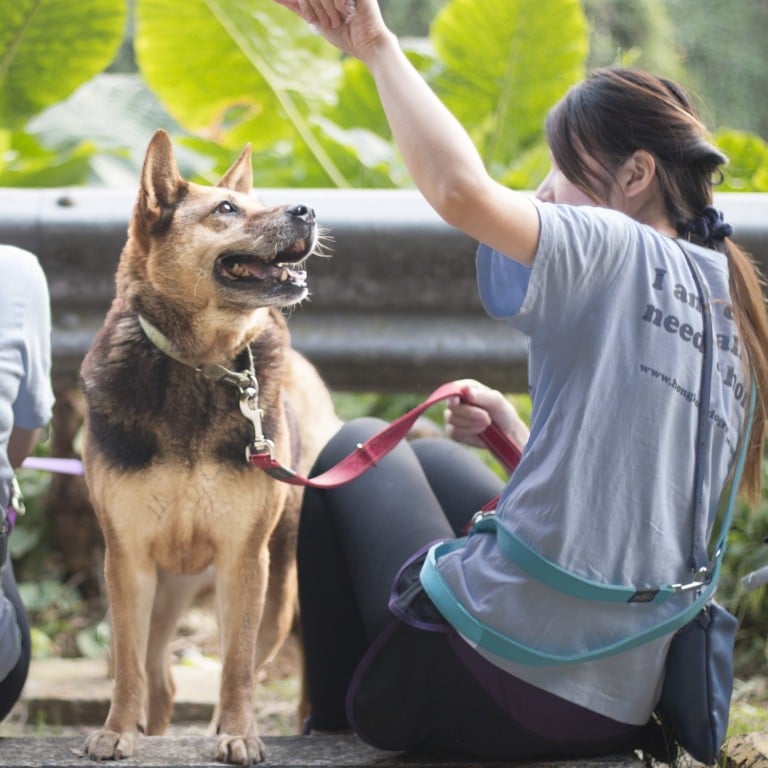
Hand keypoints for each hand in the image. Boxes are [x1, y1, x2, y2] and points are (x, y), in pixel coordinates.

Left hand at [272, 0, 390, 61]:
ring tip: (338, 20)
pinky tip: (347, 13)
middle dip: (316, 7)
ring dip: (327, 8)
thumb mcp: (316, 20)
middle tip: (329, 22)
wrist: (366, 45)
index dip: (306, 5)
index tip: (314, 20)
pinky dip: (339, 4)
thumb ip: (298, 6)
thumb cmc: (345, 35)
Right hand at [444, 380, 528, 450]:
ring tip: (486, 423)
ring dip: (471, 423)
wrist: (506, 433)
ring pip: (452, 419)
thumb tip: (466, 390)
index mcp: (467, 389)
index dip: (453, 395)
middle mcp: (458, 401)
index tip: (457, 402)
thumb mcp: (497, 401)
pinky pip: (453, 432)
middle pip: (452, 405)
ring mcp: (454, 416)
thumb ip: (482, 395)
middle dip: (469, 413)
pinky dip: (468, 432)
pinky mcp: (454, 431)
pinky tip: (479, 431)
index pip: (453, 388)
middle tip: (486, 417)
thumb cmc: (502, 413)